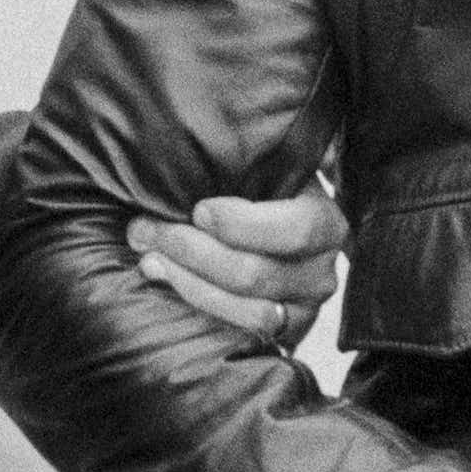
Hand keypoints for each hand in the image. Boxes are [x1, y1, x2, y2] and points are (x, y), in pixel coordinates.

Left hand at [127, 181, 346, 347]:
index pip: (296, 229)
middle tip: (146, 231)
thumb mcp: (256, 173)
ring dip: (187, 282)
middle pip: (256, 273)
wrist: (254, 241)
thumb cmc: (247, 197)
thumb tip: (193, 134)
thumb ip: (240, 165)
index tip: (198, 211)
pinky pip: (242, 335)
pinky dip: (200, 309)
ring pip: (247, 310)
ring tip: (148, 258)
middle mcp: (323, 269)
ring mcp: (305, 309)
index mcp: (324, 220)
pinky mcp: (282, 337)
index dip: (242, 224)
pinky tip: (168, 284)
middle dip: (192, 251)